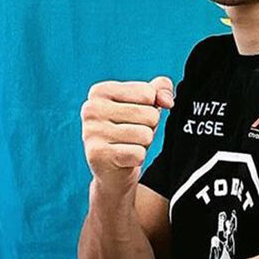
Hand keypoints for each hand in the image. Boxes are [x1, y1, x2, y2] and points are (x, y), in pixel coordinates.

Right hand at [81, 76, 174, 192]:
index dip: (150, 108)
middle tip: (132, 135)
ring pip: (145, 135)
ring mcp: (91, 132)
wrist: (112, 170)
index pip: (148, 93)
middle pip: (149, 114)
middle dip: (149, 127)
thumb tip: (167, 101)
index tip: (134, 117)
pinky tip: (124, 158)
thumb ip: (161, 89)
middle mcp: (91, 109)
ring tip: (128, 145)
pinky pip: (139, 154)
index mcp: (100, 91)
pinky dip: (138, 158)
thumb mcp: (146, 104)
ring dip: (143, 143)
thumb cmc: (129, 130)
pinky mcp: (97, 154)